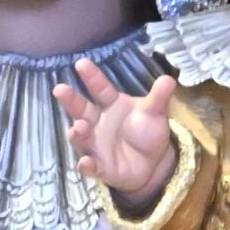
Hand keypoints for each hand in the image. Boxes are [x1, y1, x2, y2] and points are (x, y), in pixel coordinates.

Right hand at [56, 61, 177, 204]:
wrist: (151, 162)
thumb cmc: (146, 131)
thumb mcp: (154, 113)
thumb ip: (158, 97)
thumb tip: (169, 79)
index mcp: (111, 104)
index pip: (100, 88)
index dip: (91, 77)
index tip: (81, 63)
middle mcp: (97, 122)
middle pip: (81, 109)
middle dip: (70, 100)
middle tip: (60, 89)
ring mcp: (95, 144)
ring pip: (81, 137)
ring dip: (77, 132)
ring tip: (79, 126)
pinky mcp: (100, 166)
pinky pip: (90, 166)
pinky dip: (86, 165)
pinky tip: (85, 162)